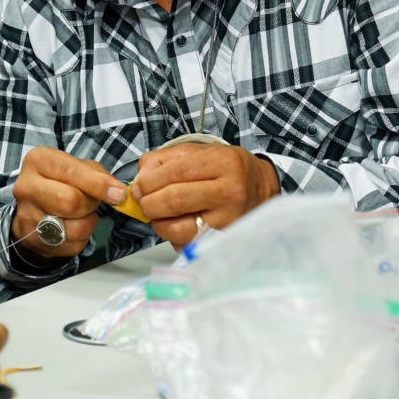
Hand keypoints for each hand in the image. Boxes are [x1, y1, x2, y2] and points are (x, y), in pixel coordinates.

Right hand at [11, 146, 125, 261]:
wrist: (32, 207)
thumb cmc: (59, 180)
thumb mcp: (76, 166)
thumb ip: (97, 174)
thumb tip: (117, 192)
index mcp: (38, 161)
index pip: (71, 173)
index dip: (98, 185)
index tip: (119, 194)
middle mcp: (26, 187)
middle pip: (70, 201)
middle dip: (90, 204)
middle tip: (93, 202)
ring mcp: (26, 216)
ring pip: (73, 228)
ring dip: (88, 223)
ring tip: (82, 214)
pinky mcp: (33, 240)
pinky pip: (72, 246)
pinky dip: (82, 238)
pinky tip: (73, 227)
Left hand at [131, 143, 279, 246]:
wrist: (261, 188)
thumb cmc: (224, 169)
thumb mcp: (197, 153)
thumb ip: (162, 160)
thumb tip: (139, 181)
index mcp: (223, 162)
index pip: (175, 172)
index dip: (148, 182)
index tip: (137, 188)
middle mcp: (230, 191)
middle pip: (174, 200)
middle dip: (148, 203)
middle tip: (142, 203)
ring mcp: (230, 220)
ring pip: (178, 228)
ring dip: (158, 223)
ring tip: (159, 215)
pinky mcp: (225, 241)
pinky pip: (187, 245)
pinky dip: (172, 238)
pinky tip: (177, 225)